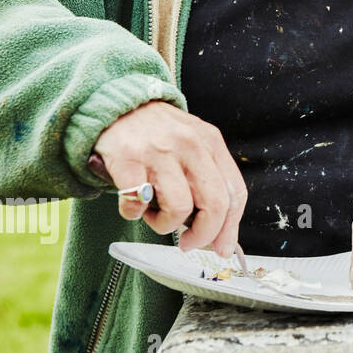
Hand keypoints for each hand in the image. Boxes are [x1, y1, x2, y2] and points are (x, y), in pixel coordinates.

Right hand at [90, 101, 246, 257]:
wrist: (117, 104)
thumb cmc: (158, 134)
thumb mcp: (193, 144)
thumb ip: (207, 179)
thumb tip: (220, 232)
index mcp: (211, 143)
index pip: (235, 192)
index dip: (231, 227)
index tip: (223, 247)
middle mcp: (190, 145)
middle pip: (215, 204)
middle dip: (204, 235)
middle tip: (188, 244)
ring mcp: (159, 151)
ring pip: (179, 208)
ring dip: (165, 225)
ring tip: (155, 216)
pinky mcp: (127, 160)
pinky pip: (137, 204)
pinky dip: (134, 215)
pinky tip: (132, 205)